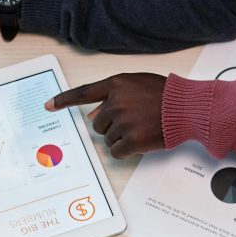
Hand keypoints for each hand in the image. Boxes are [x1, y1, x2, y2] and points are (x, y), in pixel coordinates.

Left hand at [45, 73, 166, 158]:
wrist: (187, 108)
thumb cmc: (167, 96)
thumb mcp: (138, 85)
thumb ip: (115, 96)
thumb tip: (93, 115)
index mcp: (116, 84)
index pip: (84, 93)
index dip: (64, 100)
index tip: (48, 105)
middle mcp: (116, 102)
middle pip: (97, 123)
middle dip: (111, 126)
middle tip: (133, 122)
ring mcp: (123, 121)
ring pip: (108, 138)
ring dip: (122, 138)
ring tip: (142, 128)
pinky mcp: (131, 140)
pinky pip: (116, 152)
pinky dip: (126, 151)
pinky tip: (141, 142)